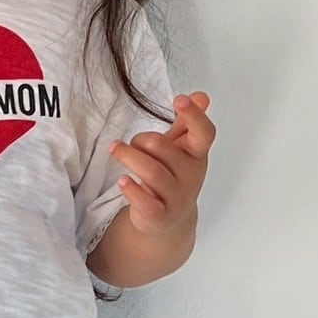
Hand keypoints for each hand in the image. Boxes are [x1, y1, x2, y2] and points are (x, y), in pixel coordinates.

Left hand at [109, 92, 213, 233]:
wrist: (170, 221)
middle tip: (130, 143)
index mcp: (196, 155)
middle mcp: (190, 176)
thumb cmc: (173, 176)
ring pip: (151, 172)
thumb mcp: (181, 149)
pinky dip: (132, 189)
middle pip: (162, 148)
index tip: (180, 99)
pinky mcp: (158, 216)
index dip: (194, 116)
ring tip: (114, 149)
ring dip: (128, 157)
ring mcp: (176, 197)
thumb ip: (187, 124)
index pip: (203, 134)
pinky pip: (145, 202)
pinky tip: (122, 181)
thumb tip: (201, 96)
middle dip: (141, 140)